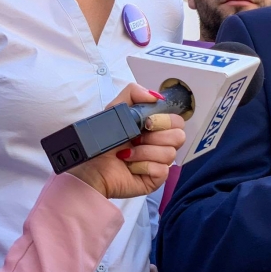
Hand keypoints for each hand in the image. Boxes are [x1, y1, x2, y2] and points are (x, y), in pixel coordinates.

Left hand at [68, 84, 185, 198]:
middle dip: (155, 136)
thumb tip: (155, 96)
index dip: (164, 120)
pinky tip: (130, 166)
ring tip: (127, 154)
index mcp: (156, 128)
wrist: (90, 168)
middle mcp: (161, 145)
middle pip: (179, 136)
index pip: (178, 121)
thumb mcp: (114, 110)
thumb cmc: (102, 143)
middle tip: (137, 138)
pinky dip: (141, 166)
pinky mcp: (156, 179)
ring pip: (170, 153)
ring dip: (144, 152)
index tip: (146, 122)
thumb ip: (133, 93)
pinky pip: (161, 170)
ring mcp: (160, 162)